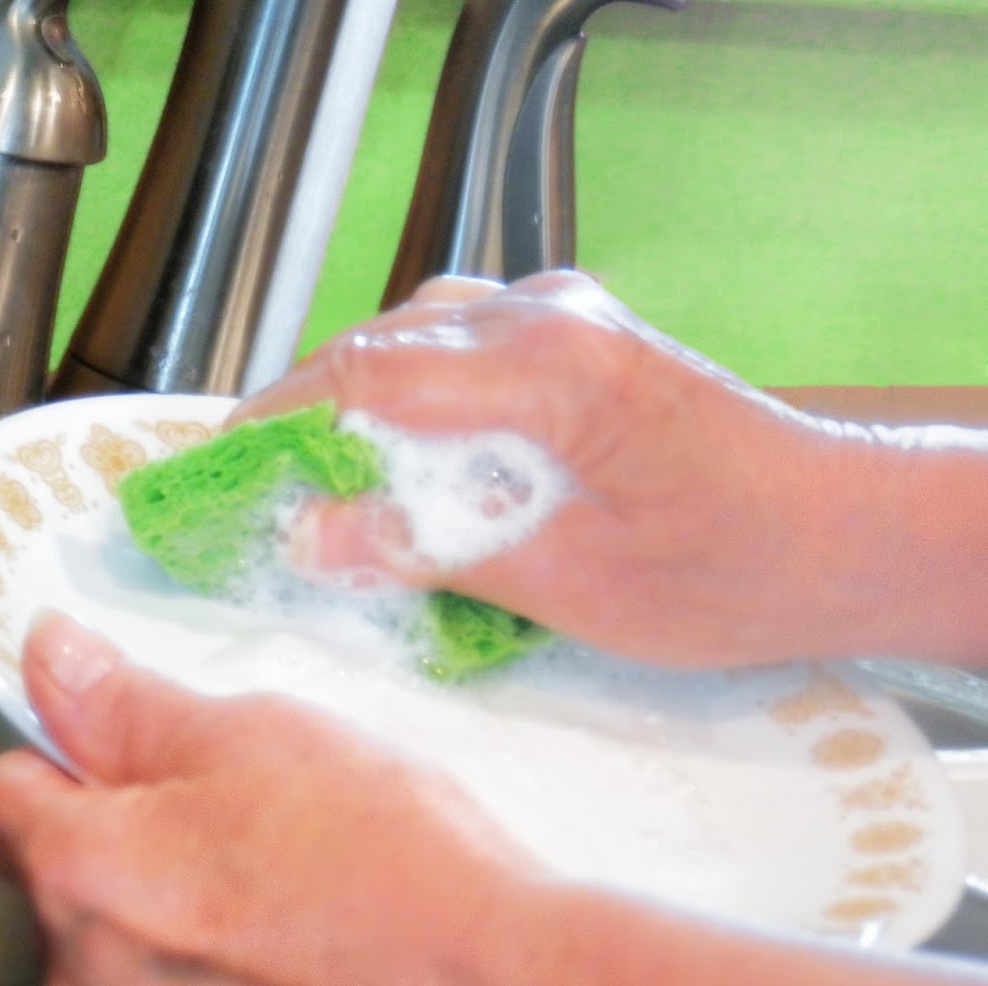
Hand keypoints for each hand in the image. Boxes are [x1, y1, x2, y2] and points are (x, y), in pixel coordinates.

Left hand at [0, 613, 543, 985]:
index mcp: (79, 876)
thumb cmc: (386, 865)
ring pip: (121, 968)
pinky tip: (288, 977)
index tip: (113, 752)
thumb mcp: (249, 735)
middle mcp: (90, 984)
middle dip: (121, 846)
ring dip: (168, 934)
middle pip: (59, 888)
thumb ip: (124, 703)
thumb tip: (50, 660)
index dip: (54, 758)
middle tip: (229, 819)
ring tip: (273, 899)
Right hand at [237, 271, 891, 668]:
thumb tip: (312, 537)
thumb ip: (433, 548)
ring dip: (359, 404)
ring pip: (417, 339)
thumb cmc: (736, 567)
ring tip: (319, 484)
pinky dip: (414, 401)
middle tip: (261, 494)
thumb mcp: (571, 581)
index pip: (368, 370)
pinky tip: (403, 464)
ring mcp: (568, 317)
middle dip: (309, 414)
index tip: (224, 473)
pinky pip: (463, 351)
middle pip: (382, 344)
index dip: (280, 420)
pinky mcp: (581, 340)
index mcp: (548, 366)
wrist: (849, 534)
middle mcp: (550, 316)